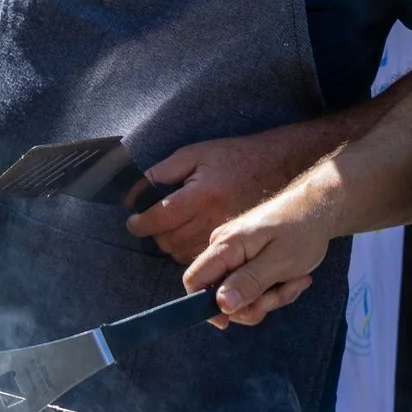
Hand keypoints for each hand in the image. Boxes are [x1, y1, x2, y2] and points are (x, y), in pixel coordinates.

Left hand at [125, 132, 312, 264]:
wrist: (278, 166)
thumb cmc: (234, 157)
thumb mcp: (196, 153)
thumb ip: (162, 171)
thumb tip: (134, 193)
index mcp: (202, 195)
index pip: (160, 218)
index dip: (140, 223)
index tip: (132, 222)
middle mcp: (213, 219)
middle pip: (168, 241)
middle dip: (154, 234)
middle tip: (152, 222)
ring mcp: (226, 234)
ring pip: (183, 254)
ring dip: (170, 245)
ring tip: (171, 228)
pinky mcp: (235, 244)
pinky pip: (202, 257)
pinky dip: (189, 252)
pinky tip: (190, 236)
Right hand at [178, 175, 335, 327]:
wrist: (320, 209)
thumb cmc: (301, 230)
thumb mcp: (279, 261)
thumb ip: (248, 282)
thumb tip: (221, 304)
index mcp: (225, 246)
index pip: (194, 280)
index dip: (204, 306)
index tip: (229, 321)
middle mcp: (223, 250)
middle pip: (220, 296)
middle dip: (254, 304)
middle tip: (284, 292)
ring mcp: (236, 256)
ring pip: (240, 297)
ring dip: (269, 298)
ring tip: (296, 280)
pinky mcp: (247, 261)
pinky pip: (252, 289)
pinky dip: (273, 291)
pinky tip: (294, 279)